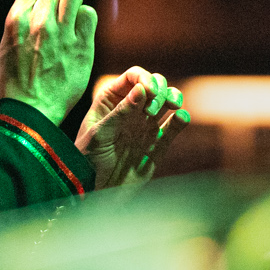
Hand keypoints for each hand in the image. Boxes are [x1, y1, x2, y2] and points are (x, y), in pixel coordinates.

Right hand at [0, 0, 96, 125]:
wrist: (32, 107)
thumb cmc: (18, 76)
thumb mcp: (8, 42)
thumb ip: (23, 16)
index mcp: (18, 19)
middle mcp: (40, 22)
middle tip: (59, 3)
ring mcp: (62, 34)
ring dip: (72, 2)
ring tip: (68, 18)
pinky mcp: (82, 46)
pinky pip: (89, 14)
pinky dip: (85, 19)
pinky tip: (78, 31)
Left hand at [75, 66, 191, 186]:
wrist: (95, 192)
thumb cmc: (88, 161)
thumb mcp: (99, 135)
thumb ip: (120, 112)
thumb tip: (141, 89)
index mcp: (111, 101)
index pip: (132, 77)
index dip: (144, 78)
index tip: (149, 90)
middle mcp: (130, 110)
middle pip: (154, 85)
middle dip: (159, 89)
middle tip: (151, 110)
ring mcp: (144, 127)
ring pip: (166, 102)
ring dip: (173, 97)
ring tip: (173, 106)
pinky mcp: (156, 145)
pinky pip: (172, 128)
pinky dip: (180, 120)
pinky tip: (180, 118)